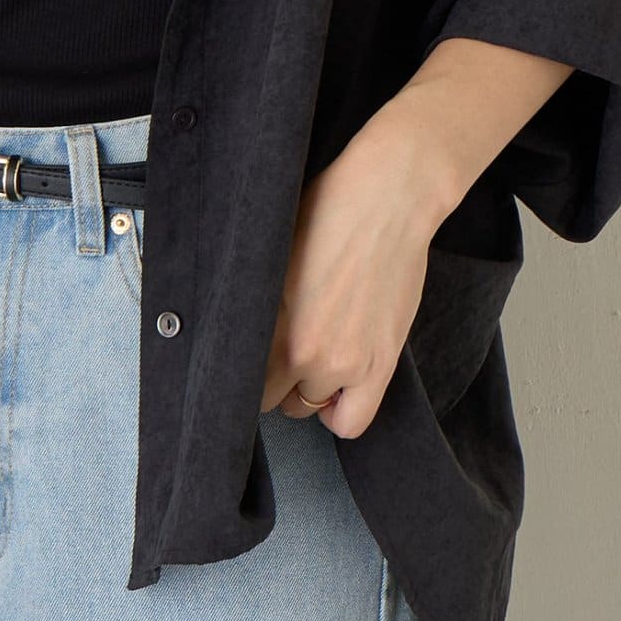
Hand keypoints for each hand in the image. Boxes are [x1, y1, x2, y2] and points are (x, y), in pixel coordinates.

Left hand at [261, 117, 453, 437]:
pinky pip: (352, 422)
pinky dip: (340, 413)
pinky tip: (336, 387)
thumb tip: (232, 323)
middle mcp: (306, 351)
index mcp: (271, 322)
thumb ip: (255, 299)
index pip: (239, 379)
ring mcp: (347, 362)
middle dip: (272, 380)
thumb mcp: (271, 252)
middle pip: (271, 398)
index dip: (241, 370)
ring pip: (308, 408)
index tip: (245, 359)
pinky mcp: (381, 363)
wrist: (389, 198)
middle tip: (280, 351)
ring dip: (306, 390)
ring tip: (310, 360)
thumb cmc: (327, 210)